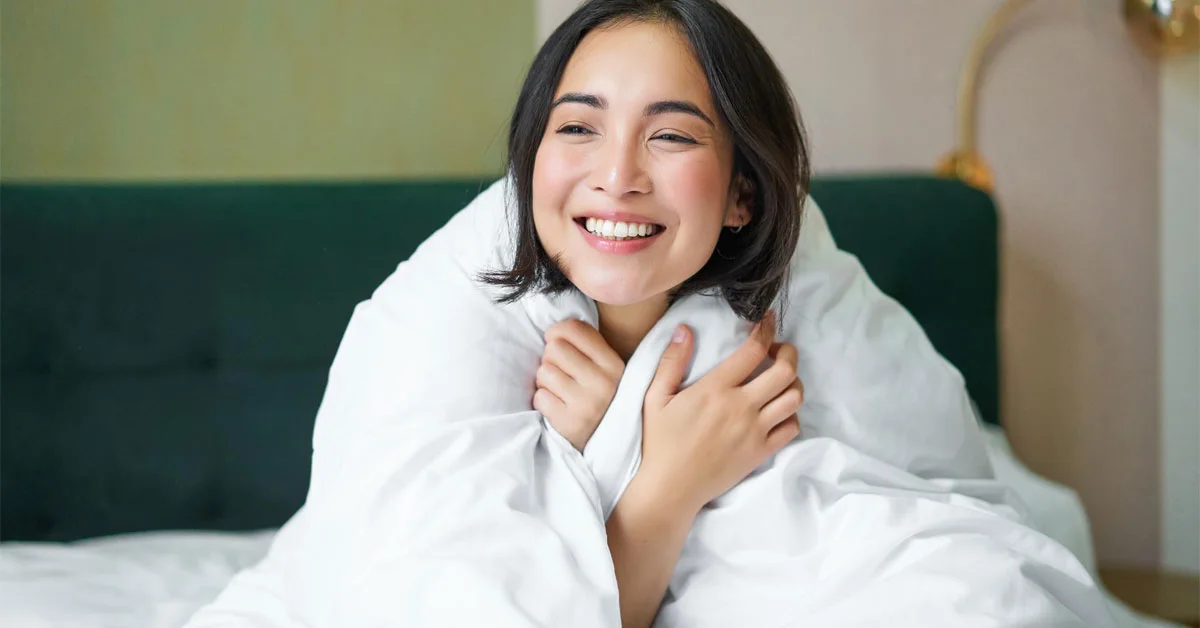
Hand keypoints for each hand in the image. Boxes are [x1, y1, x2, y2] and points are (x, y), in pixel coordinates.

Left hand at [533, 319, 625, 451]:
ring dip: (545, 381)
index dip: (558, 333)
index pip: (574, 329)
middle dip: (551, 359)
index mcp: (614, 364)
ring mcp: (587, 404)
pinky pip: (540, 397)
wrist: (605, 445)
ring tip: (559, 391)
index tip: (558, 344)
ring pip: (544, 371)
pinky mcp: (570, 423)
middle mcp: (604, 382)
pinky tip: (557, 407)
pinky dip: (543, 401)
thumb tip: (552, 330)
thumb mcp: (603, 369)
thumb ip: (585, 344)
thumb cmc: (596, 396)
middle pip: (555, 348)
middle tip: (561, 374)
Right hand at [639, 311, 803, 515]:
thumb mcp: (655, 398)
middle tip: (778, 350)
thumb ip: (671, 362)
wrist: (671, 488)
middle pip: (785, 370)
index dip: (766, 329)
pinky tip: (776, 410)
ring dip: (793, 382)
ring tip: (780, 379)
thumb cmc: (660, 442)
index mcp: (715, 389)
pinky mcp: (761, 452)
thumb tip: (685, 330)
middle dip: (788, 352)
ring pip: (794, 397)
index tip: (767, 320)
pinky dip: (791, 414)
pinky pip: (792, 427)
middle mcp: (741, 407)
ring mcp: (755, 431)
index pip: (753, 351)